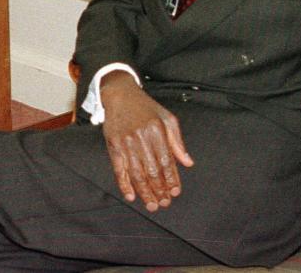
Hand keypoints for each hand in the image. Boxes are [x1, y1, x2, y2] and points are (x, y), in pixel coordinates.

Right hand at [101, 72, 193, 211]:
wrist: (120, 95)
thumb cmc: (146, 108)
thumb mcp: (167, 119)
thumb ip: (177, 141)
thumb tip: (188, 162)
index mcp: (157, 131)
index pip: (167, 161)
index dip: (171, 179)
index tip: (175, 192)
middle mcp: (141, 137)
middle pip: (152, 171)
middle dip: (159, 190)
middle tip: (164, 203)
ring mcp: (126, 142)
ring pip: (137, 173)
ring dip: (145, 192)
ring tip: (152, 205)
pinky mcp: (113, 145)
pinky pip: (119, 169)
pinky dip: (124, 184)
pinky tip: (131, 195)